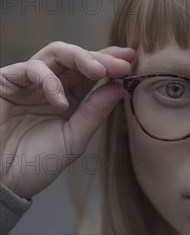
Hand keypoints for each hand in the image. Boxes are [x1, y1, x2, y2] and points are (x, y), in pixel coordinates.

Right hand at [0, 41, 135, 198]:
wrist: (3, 180)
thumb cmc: (36, 164)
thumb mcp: (73, 139)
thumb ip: (95, 113)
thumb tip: (120, 87)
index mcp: (68, 98)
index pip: (91, 73)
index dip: (110, 64)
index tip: (131, 61)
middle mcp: (49, 85)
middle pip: (77, 58)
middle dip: (101, 58)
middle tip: (121, 64)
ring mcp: (28, 81)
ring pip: (56, 53)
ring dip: (81, 58)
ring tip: (98, 72)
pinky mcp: (7, 81)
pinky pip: (32, 69)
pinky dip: (50, 81)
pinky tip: (61, 102)